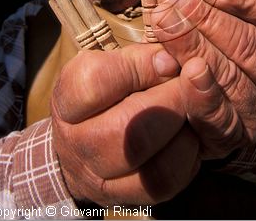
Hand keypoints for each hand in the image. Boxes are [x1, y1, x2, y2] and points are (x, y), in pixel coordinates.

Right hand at [51, 43, 199, 205]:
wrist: (86, 139)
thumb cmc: (106, 90)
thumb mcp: (112, 64)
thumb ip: (140, 57)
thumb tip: (169, 61)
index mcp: (67, 100)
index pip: (95, 82)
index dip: (139, 68)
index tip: (168, 60)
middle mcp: (75, 143)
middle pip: (127, 130)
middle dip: (170, 102)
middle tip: (187, 86)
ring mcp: (98, 177)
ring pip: (149, 165)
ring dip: (181, 132)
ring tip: (188, 111)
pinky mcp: (125, 197)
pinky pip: (164, 183)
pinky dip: (186, 157)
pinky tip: (187, 136)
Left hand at [150, 0, 255, 159]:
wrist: (199, 123)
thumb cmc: (198, 64)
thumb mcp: (201, 35)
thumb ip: (191, 16)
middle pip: (247, 43)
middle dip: (206, 18)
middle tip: (172, 1)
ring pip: (233, 75)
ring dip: (197, 48)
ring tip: (168, 26)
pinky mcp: (235, 136)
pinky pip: (220, 114)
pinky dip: (203, 92)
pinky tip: (189, 72)